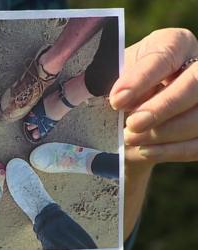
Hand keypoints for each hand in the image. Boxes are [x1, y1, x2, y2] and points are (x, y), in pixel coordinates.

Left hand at [109, 28, 197, 164]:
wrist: (127, 117)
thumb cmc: (119, 89)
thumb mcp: (113, 79)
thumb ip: (116, 83)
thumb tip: (119, 100)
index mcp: (172, 44)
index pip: (164, 56)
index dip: (141, 79)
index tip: (117, 100)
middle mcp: (197, 65)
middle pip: (195, 84)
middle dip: (163, 107)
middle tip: (132, 125)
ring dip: (165, 133)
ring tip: (130, 139)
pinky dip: (173, 150)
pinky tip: (146, 151)